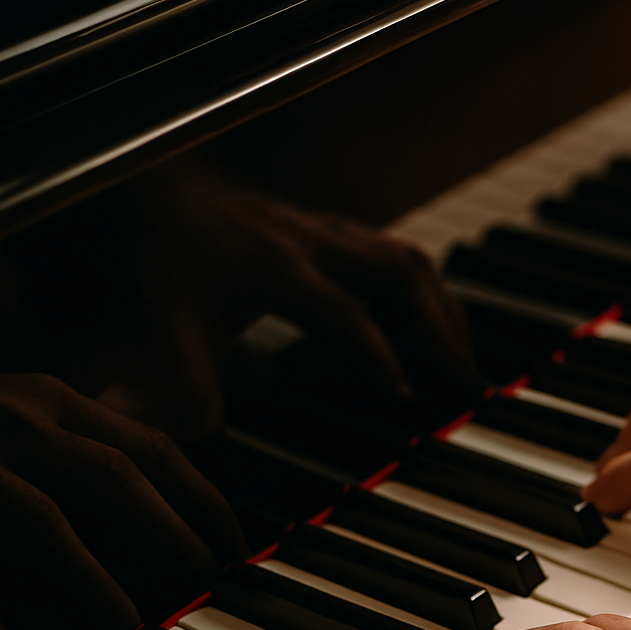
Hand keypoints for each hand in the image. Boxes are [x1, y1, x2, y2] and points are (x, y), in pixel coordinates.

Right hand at [0, 369, 246, 629]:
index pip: (151, 447)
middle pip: (113, 478)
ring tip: (126, 627)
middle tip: (208, 584)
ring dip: (90, 579)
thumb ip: (82, 441)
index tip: (236, 545)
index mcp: (51, 401)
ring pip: (40, 523)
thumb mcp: (17, 406)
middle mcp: (13, 425)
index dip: (202, 499)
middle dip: (169, 532)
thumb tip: (162, 490)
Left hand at [104, 156, 482, 439]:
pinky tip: (432, 331)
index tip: (406, 401)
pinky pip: (397, 258)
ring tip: (464, 360)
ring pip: (407, 260)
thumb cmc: (171, 255)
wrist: (165, 188)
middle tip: (465, 381)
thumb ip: (184, 386)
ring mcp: (330, 234)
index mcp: (276, 268)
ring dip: (443, 309)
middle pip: (399, 272)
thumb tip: (195, 441)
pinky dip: (425, 295)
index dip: (378, 358)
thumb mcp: (167, 324)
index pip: (344, 314)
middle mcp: (313, 243)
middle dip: (439, 328)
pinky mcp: (337, 234)